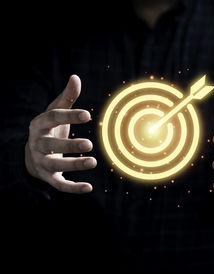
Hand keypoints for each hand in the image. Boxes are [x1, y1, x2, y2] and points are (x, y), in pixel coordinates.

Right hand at [24, 75, 96, 193]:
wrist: (31, 154)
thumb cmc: (50, 129)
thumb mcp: (55, 112)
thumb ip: (67, 98)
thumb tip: (75, 77)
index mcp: (40, 125)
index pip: (53, 118)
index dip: (69, 116)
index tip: (88, 115)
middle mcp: (38, 144)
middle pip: (52, 145)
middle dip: (70, 146)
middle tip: (89, 144)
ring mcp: (42, 162)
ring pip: (56, 165)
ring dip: (74, 165)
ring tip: (93, 162)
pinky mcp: (48, 177)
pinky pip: (59, 185)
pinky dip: (73, 188)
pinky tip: (89, 187)